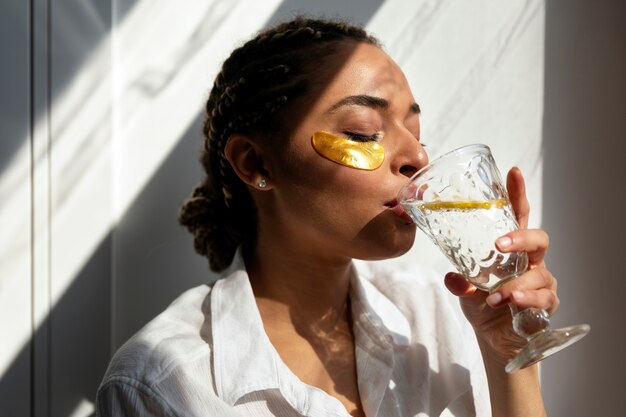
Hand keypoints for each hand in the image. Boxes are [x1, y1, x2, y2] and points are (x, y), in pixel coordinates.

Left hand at [444, 167, 559, 359]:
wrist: (494, 337)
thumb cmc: (483, 303)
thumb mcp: (464, 289)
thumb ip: (458, 279)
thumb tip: (451, 275)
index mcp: (511, 248)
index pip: (517, 216)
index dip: (517, 194)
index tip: (513, 172)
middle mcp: (530, 261)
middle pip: (538, 238)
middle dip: (522, 237)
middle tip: (500, 244)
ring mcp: (540, 281)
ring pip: (540, 272)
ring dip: (515, 283)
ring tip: (495, 296)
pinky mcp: (545, 304)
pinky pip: (543, 299)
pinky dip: (525, 300)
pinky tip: (510, 304)